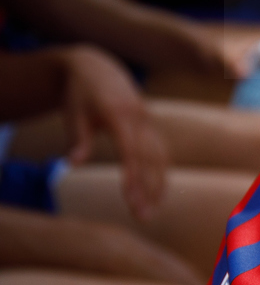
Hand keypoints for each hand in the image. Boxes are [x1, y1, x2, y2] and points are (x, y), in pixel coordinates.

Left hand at [55, 46, 166, 220]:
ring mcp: (148, 121)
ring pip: (160, 156)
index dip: (133, 175)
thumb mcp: (73, 113)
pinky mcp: (149, 125)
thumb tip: (74, 165)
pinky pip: (160, 151)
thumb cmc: (80, 93)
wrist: (97, 67)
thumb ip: (77, 139)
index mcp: (120, 114)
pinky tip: (158, 191)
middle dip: (149, 188)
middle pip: (150, 158)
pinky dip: (161, 172)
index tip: (131, 199)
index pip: (131, 150)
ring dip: (159, 184)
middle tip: (144, 217)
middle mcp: (140, 118)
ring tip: (152, 211)